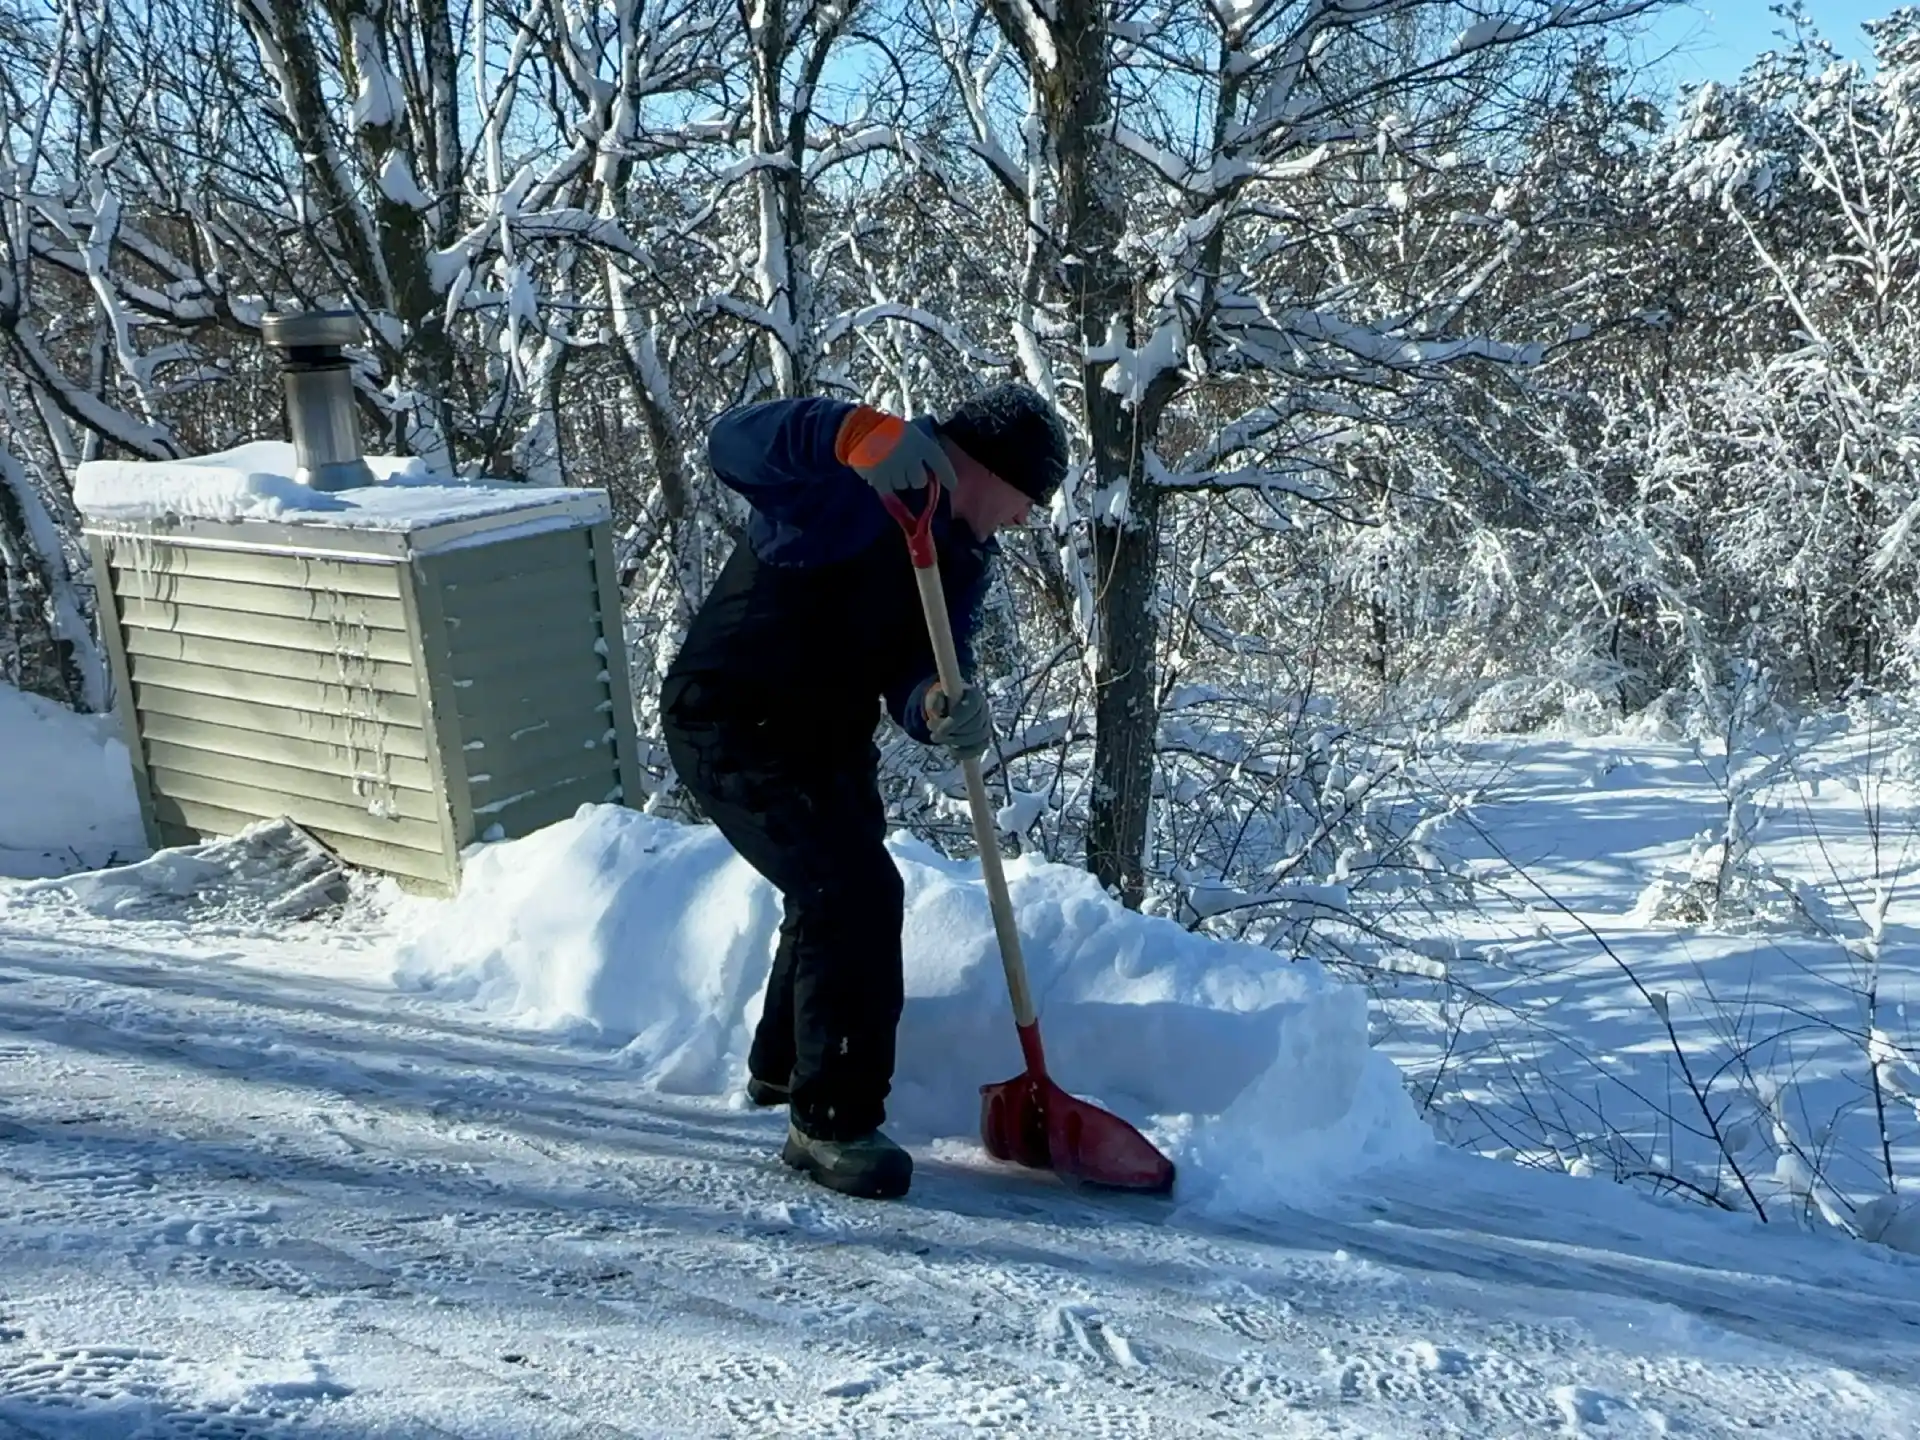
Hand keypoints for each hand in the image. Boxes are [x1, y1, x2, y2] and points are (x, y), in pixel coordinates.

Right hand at [836, 407, 957, 499]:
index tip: (953, 486)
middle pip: (919, 481)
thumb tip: (931, 471)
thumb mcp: (910, 433)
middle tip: (905, 467)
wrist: (858, 429)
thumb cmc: (886, 429)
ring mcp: (895, 469)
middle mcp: (910, 457)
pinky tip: (881, 470)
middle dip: (915, 478)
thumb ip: (921, 450)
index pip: (939, 462)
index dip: (948, 475)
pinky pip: (889, 489)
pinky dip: (886, 482)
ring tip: (889, 464)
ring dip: (898, 479)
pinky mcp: (880, 479)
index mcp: (919, 442)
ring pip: (903, 485)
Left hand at [924, 681, 990, 760]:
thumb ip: (935, 701)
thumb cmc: (942, 700)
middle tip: (933, 736)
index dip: (953, 722)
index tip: (933, 727)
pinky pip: (980, 748)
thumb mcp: (935, 695)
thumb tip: (935, 710)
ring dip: (955, 742)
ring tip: (938, 740)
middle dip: (952, 734)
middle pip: (975, 725)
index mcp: (973, 694)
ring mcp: (986, 724)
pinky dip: (966, 753)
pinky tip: (952, 753)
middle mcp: (984, 708)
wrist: (949, 706)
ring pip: (978, 738)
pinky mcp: (985, 738)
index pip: (969, 709)